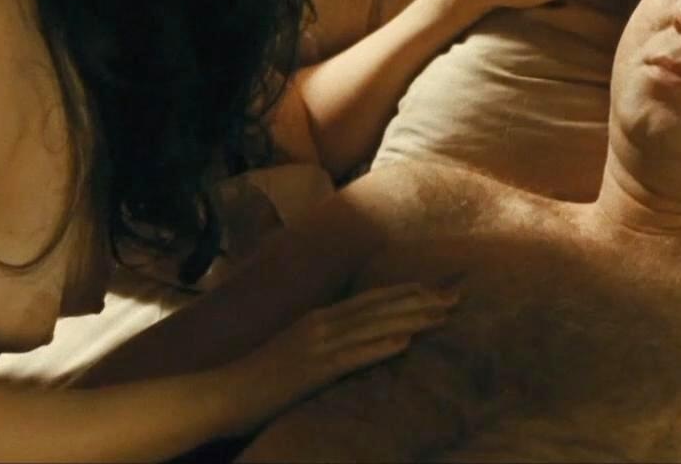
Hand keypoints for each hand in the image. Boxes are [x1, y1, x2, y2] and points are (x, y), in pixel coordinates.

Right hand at [220, 282, 456, 432]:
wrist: (224, 392)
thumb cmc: (258, 379)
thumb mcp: (296, 352)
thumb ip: (324, 345)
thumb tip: (352, 344)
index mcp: (318, 319)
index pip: (370, 301)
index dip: (405, 293)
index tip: (436, 289)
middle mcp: (321, 324)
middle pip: (379, 307)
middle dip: (419, 300)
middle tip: (455, 295)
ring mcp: (317, 345)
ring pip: (373, 326)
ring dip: (411, 318)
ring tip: (442, 313)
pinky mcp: (313, 370)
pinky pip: (353, 356)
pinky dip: (380, 347)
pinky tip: (406, 343)